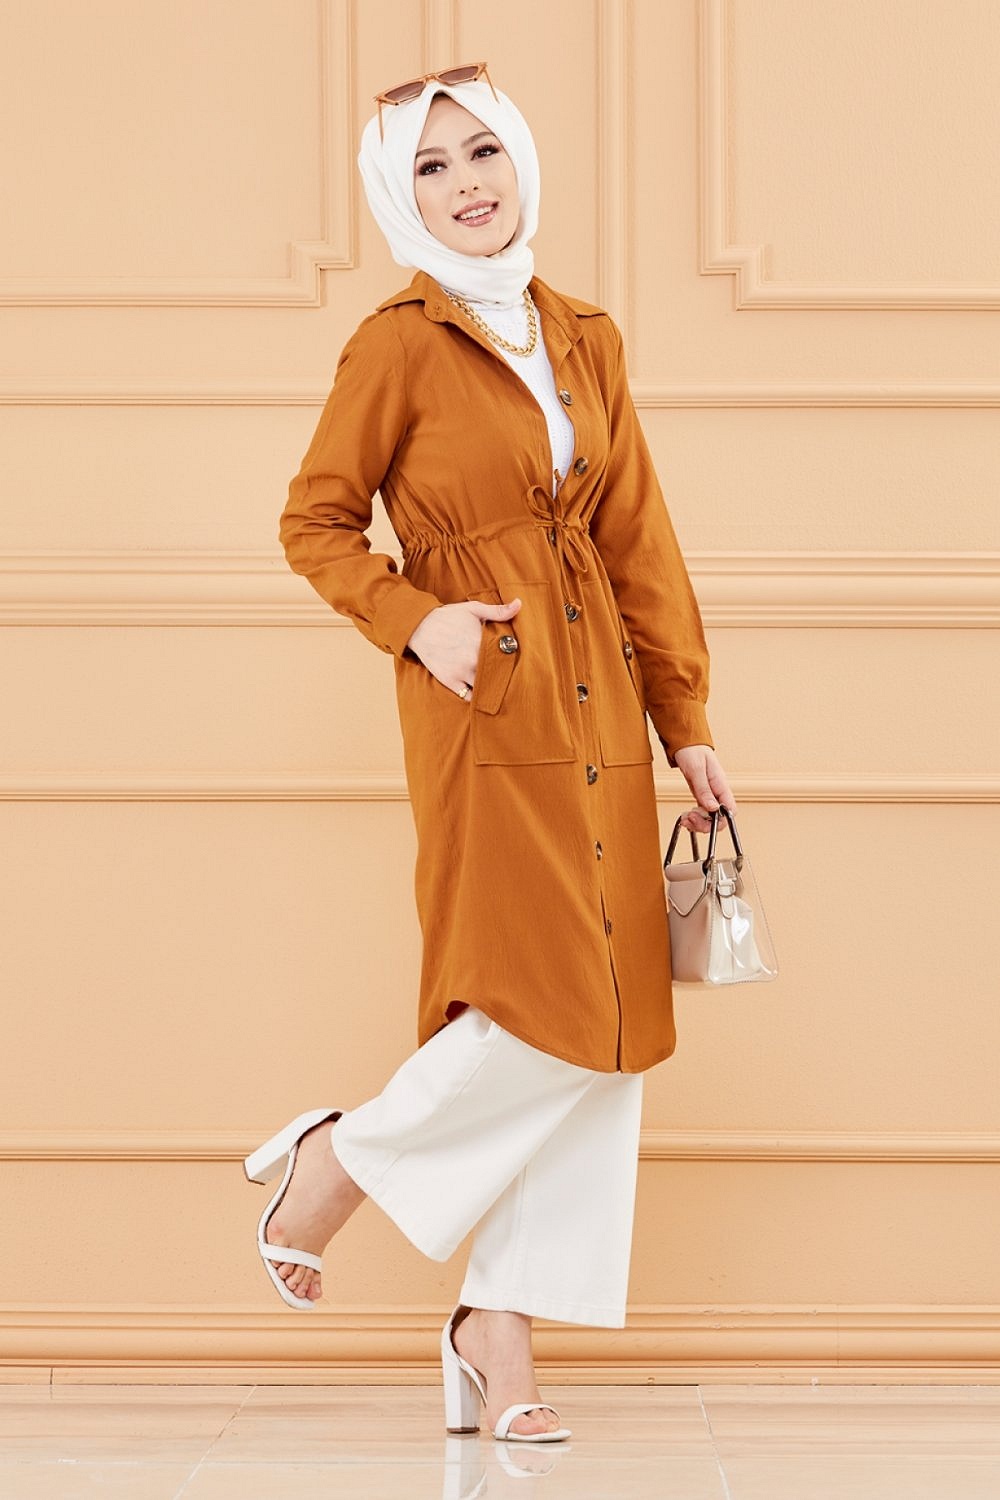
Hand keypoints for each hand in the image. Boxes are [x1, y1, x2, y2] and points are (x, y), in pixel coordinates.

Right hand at [406, 598, 521, 697]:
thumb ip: (498, 611)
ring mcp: (461, 673)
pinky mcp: (451, 682)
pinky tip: (482, 690)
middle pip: (498, 674)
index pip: (506, 656)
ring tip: (498, 683)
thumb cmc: (448, 617)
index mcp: (480, 642)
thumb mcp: (473, 609)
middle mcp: (472, 660)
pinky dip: (477, 696)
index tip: (516, 657)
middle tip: (510, 673)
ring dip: (492, 686)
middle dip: (505, 673)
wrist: (419, 627)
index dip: (513, 657)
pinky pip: (469, 696)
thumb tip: (520, 604)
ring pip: (485, 687)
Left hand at [671, 744, 736, 833]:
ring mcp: (710, 794)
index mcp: (721, 785)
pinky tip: (686, 816)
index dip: (720, 820)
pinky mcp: (702, 795)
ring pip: (710, 817)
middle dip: (705, 824)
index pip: (730, 810)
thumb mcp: (696, 769)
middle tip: (690, 820)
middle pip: (720, 818)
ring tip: (685, 819)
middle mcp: (718, 792)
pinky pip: (702, 812)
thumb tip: (713, 808)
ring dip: (697, 823)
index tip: (705, 821)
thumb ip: (704, 789)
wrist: (685, 742)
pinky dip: (694, 817)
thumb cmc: (692, 750)